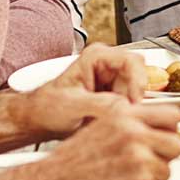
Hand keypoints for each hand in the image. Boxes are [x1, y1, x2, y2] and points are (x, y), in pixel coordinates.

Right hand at [16, 102, 179, 179]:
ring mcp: (139, 158)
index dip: (169, 129)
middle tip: (147, 165)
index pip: (173, 114)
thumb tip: (160, 132)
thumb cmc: (70, 162)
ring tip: (127, 179)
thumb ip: (129, 126)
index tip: (162, 139)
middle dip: (165, 157)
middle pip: (177, 143)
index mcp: (124, 115)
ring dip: (152, 178)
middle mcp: (134, 132)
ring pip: (167, 169)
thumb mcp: (99, 128)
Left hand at [21, 44, 146, 136]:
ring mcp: (114, 81)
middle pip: (141, 77)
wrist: (39, 119)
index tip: (134, 103)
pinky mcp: (117, 96)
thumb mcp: (71, 105)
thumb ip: (99, 104)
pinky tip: (110, 122)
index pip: (132, 61)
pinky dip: (127, 116)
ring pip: (140, 93)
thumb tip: (125, 107)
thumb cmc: (47, 107)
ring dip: (129, 109)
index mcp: (96, 57)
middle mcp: (108, 66)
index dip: (138, 82)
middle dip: (134, 99)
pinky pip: (133, 105)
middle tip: (124, 116)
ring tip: (108, 120)